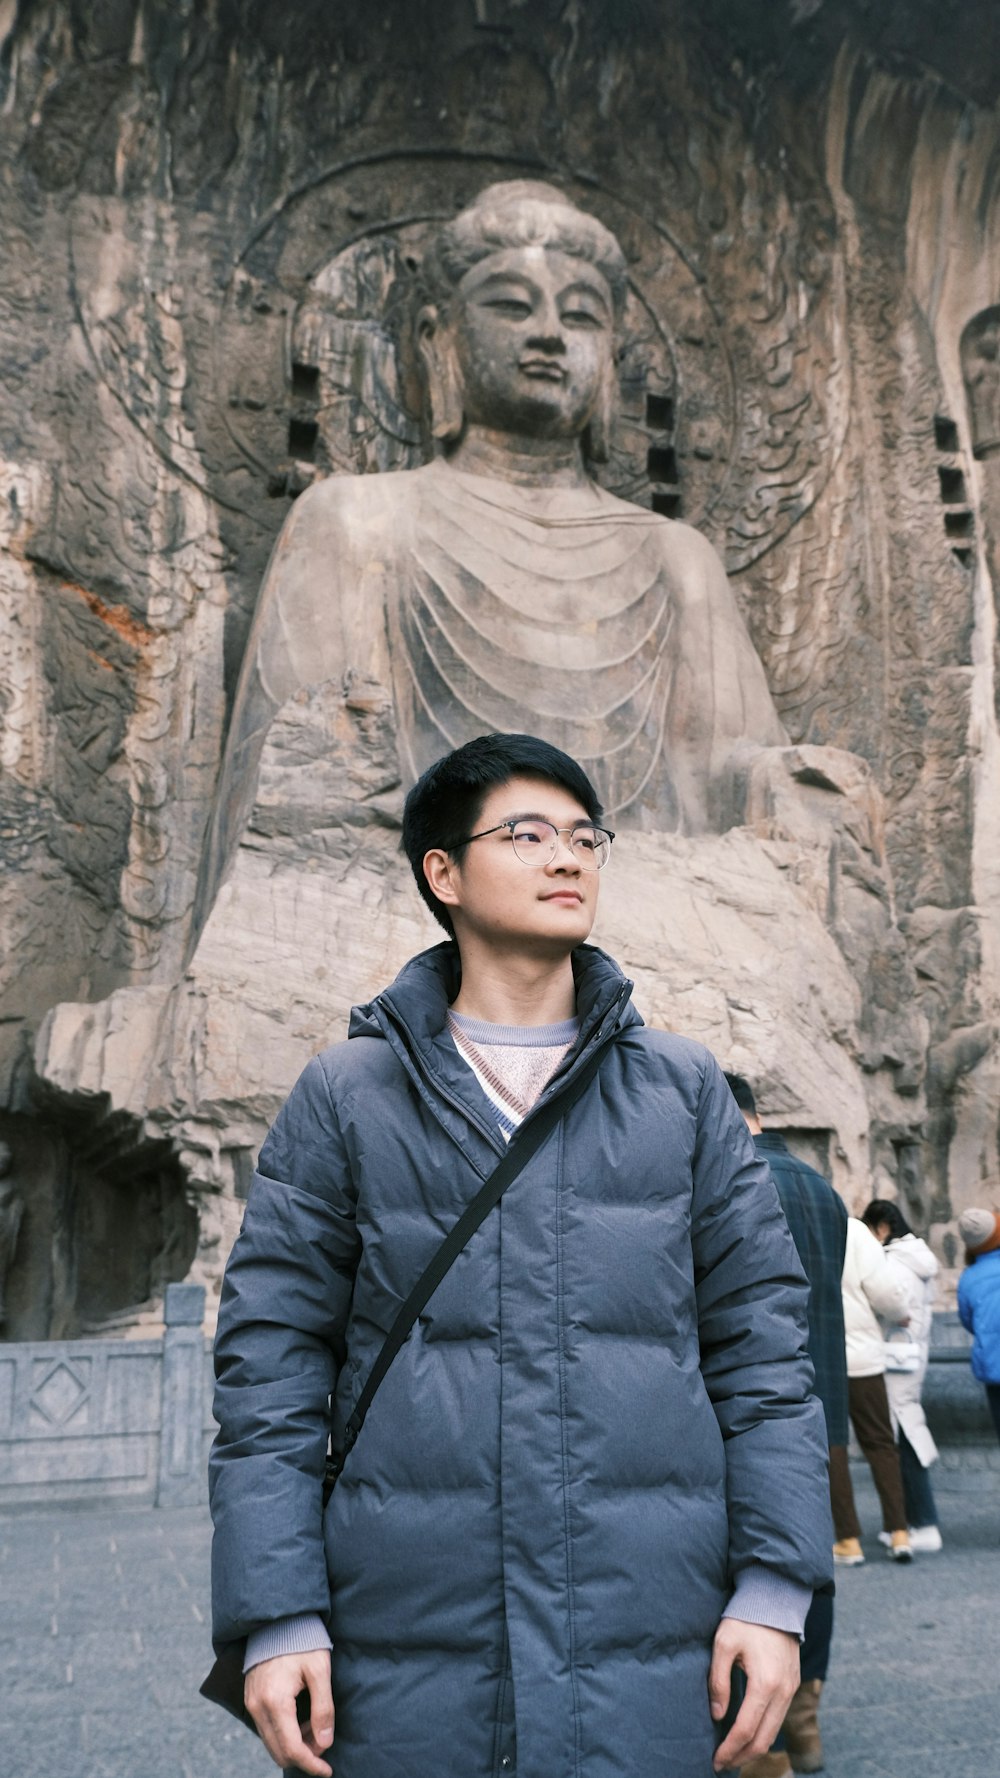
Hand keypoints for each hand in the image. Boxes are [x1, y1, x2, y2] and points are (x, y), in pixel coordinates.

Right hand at [244, 1649, 333, 1775]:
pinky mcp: (251, 1700)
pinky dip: (284, 1734)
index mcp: (275, 1701)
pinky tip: (302, 1719)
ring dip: (294, 1745)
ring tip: (315, 1727)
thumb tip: (325, 1743)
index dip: (311, 1764)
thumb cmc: (302, 1641)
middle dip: (304, 1756)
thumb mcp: (320, 1670)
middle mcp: (258, 1707)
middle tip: (324, 1742)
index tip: (327, 1770)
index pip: (292, 1749)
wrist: (277, 1620)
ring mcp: (251, 1704)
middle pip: (279, 1753)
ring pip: (272, 1744)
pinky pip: (266, 1730)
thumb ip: (324, 1708)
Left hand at [708, 1618, 798, 1772]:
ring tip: (733, 1755)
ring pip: (774, 1732)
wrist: (775, 1599)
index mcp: (765, 1683)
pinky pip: (779, 1718)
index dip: (730, 1749)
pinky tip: (749, 1734)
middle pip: (764, 1739)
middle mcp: (783, 1691)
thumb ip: (718, 1681)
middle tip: (722, 1764)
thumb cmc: (745, 1619)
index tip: (715, 1760)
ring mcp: (791, 1689)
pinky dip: (764, 1733)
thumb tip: (717, 1715)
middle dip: (742, 1756)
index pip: (746, 1729)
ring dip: (754, 1748)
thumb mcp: (723, 1643)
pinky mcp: (792, 1685)